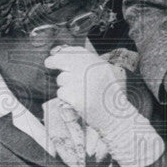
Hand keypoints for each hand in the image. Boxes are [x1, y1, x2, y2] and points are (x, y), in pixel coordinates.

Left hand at [46, 45, 163, 166]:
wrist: (117, 116)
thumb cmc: (112, 97)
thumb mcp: (108, 73)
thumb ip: (91, 64)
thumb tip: (68, 55)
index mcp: (97, 62)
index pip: (74, 51)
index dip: (63, 52)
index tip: (56, 54)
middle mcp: (88, 69)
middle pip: (62, 60)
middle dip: (53, 61)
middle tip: (49, 63)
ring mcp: (81, 82)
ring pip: (61, 79)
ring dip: (65, 86)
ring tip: (79, 93)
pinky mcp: (75, 97)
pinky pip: (61, 93)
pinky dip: (65, 98)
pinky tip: (77, 102)